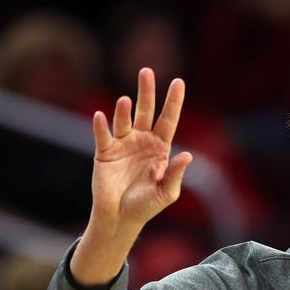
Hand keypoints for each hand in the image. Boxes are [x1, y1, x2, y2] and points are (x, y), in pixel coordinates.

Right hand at [90, 67, 192, 228]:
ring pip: (124, 121)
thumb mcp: (166, 193)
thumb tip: (187, 155)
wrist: (120, 217)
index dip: (173, 102)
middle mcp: (141, 141)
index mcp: (160, 148)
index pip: (168, 120)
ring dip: (124, 111)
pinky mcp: (105, 152)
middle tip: (146, 71)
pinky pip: (103, 135)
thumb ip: (175, 174)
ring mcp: (122, 144)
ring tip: (125, 101)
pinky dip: (101, 126)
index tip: (178, 82)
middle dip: (147, 92)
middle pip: (145, 111)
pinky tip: (101, 117)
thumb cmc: (146, 205)